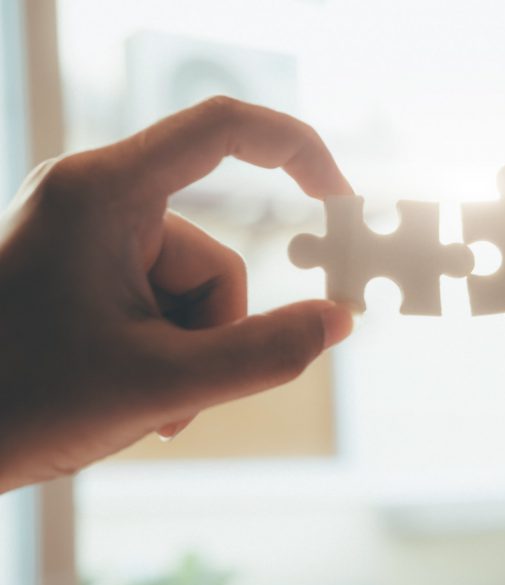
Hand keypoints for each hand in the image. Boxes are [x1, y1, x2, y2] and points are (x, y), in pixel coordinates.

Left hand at [0, 97, 353, 491]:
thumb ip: (264, 355)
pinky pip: (164, 303)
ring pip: (195, 292)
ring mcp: (88, 234)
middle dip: (214, 333)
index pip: (224, 129)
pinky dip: (165, 353)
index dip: (297, 150)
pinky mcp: (85, 267)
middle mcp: (96, 198)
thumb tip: (339, 320)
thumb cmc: (21, 404)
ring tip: (142, 403)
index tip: (340, 200)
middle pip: (215, 256)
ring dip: (188, 354)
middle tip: (175, 396)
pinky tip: (129, 394)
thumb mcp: (160, 385)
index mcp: (105, 193)